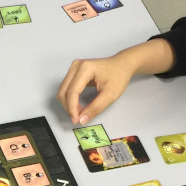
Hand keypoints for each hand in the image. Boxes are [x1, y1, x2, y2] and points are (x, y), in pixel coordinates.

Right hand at [57, 39, 175, 124]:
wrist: (123, 65)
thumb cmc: (119, 76)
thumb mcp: (110, 95)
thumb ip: (95, 108)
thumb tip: (82, 119)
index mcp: (85, 69)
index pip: (72, 92)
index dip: (72, 108)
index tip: (76, 120)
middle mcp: (76, 66)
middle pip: (63, 91)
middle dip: (69, 107)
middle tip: (79, 118)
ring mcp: (74, 68)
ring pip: (63, 91)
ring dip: (68, 104)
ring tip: (79, 112)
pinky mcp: (74, 72)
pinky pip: (66, 88)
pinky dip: (70, 99)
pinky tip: (78, 106)